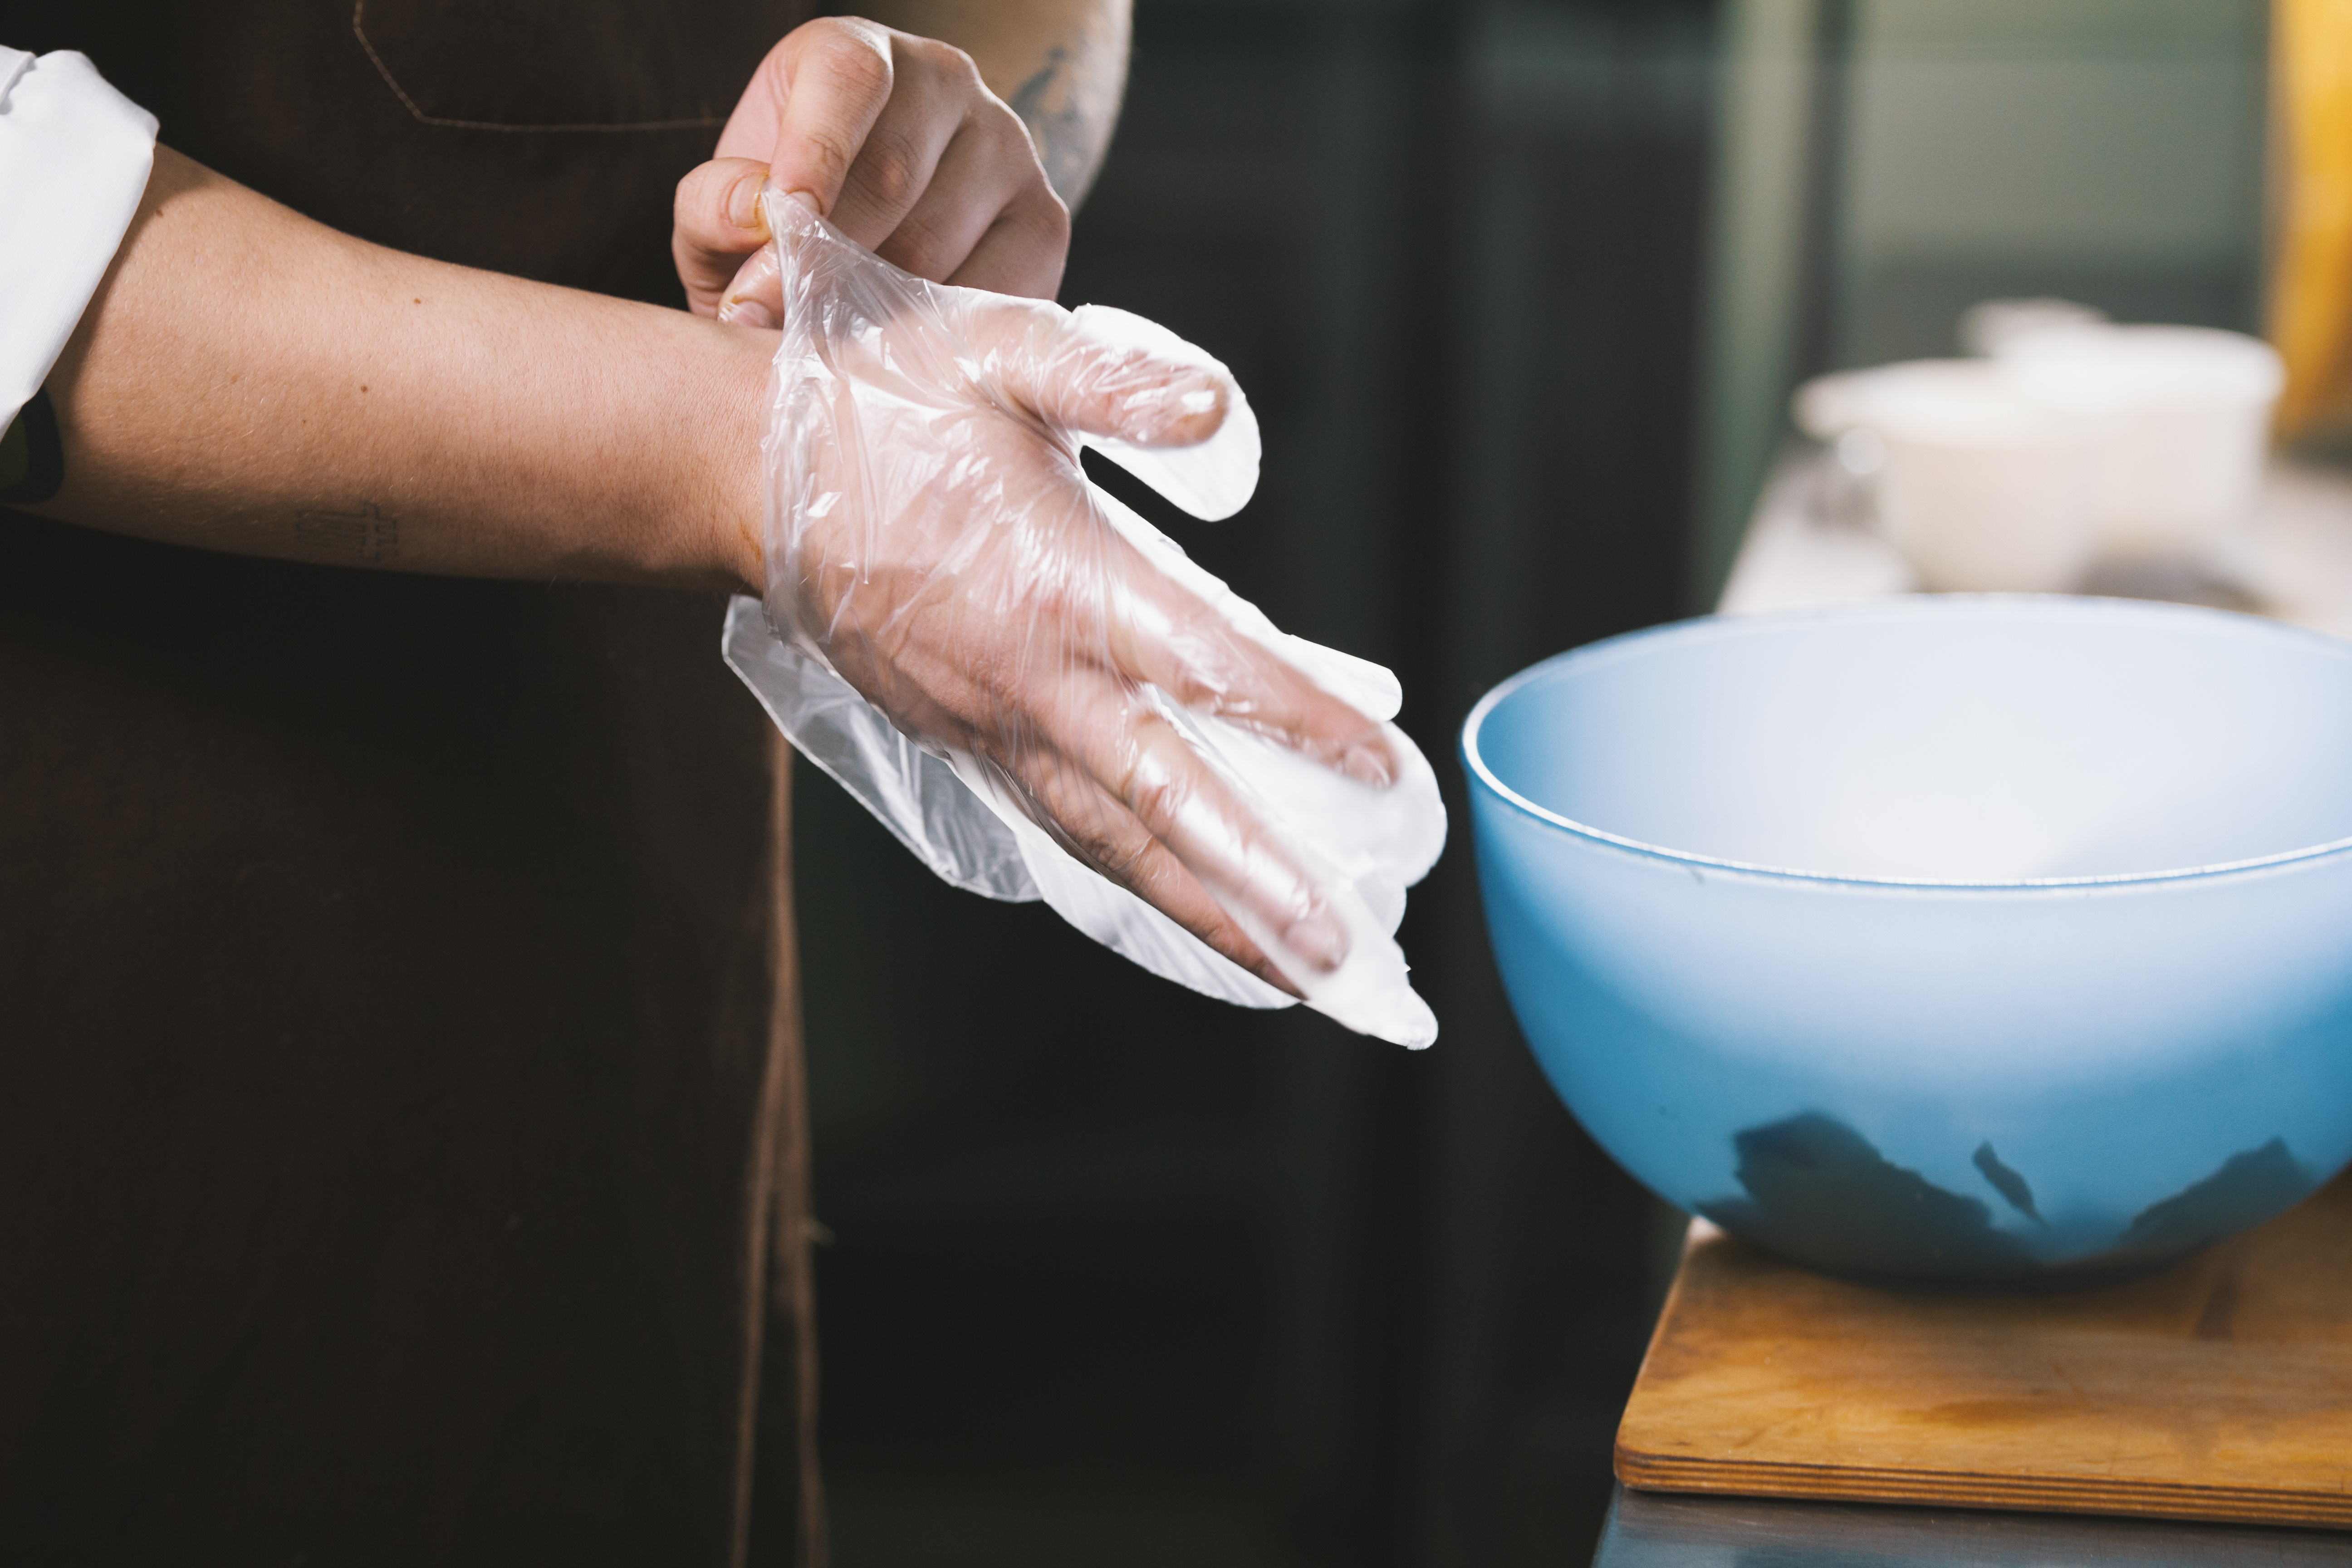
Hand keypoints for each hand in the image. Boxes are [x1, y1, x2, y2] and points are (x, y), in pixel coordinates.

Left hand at [674, 16, 1069, 321]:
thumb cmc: (786, 222)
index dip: (816, 151)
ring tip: (833, 350)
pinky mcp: (1043, 224)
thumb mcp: (725, 209)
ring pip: (941, 246)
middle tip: (781, 325)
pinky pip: (996, 294)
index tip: (786, 224)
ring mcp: (1009, 151)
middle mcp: (947, 84)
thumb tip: (754, 217)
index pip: (849, 78)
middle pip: (896, 176)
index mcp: (860, 55)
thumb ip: (715, 206)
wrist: (866, 245)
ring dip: (878, 313)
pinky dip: (941, 340)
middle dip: (831, 264)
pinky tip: (901, 359)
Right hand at [760, 195, 1397, 990]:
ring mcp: (996, 725)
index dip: (1301, 721)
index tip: (1383, 771)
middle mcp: (1034, 681)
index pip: (1207, 670)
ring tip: (1297, 971)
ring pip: (1117, 841)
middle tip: (1346, 956)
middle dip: (1259, 884)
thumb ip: (1112, 381)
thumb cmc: (878, 405)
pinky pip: (1068, 829)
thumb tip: (1215, 408)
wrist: (746, 471)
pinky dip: (1137, 881)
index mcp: (1062, 585)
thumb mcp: (998, 351)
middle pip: (1167, 802)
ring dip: (1208, 911)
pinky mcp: (968, 743)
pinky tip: (1192, 909)